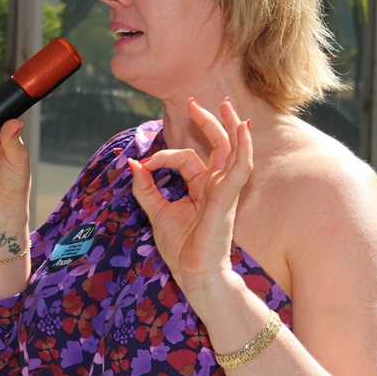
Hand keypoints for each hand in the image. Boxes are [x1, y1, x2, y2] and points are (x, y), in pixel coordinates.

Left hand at [128, 98, 252, 297]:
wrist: (194, 274)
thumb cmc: (181, 248)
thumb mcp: (157, 212)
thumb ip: (145, 187)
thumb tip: (133, 162)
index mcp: (200, 187)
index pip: (185, 158)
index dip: (162, 157)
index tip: (144, 165)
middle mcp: (215, 185)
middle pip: (217, 146)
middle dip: (208, 122)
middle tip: (195, 101)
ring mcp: (224, 191)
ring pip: (233, 151)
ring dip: (230, 127)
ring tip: (228, 106)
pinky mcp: (228, 198)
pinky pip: (239, 168)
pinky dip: (242, 148)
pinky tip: (242, 130)